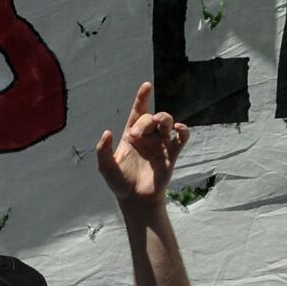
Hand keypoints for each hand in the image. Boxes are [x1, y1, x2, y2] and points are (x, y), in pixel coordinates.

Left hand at [96, 81, 188, 206]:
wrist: (136, 199)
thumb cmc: (119, 183)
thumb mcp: (106, 166)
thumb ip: (103, 150)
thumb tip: (107, 132)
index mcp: (131, 136)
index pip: (138, 112)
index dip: (142, 98)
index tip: (146, 86)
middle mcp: (147, 137)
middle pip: (151, 117)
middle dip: (146, 121)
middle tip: (137, 135)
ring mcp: (160, 144)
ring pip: (168, 121)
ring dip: (165, 119)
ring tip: (161, 125)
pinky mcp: (172, 153)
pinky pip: (182, 137)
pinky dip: (183, 130)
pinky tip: (179, 129)